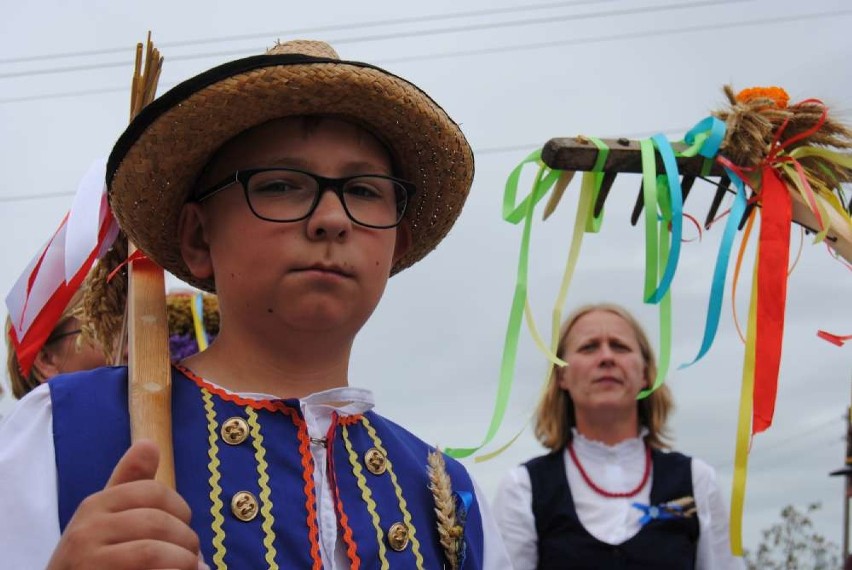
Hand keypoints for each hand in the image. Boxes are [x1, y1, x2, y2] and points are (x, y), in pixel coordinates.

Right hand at [47, 439, 202, 569]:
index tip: (182, 529)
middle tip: (192, 558)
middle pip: (157, 521)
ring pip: (153, 551)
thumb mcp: (107, 519)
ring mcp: (86, 559)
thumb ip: (129, 483)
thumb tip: (149, 444)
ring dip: (183, 562)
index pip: (153, 491)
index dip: (180, 510)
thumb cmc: (94, 560)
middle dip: (186, 541)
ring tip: (188, 569)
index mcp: (95, 505)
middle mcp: (87, 528)